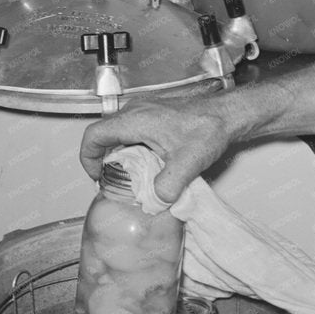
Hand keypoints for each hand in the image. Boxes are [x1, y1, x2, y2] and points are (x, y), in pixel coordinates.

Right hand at [79, 98, 233, 204]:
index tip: (96, 177)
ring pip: (118, 133)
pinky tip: (147, 164)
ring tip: (130, 175)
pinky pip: (132, 131)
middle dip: (103, 159)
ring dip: (119, 154)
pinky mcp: (154, 114)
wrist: (227, 115)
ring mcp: (144, 110)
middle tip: (113, 181)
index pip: (94, 135)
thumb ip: (167, 186)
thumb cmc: (208, 128)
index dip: (87, 158)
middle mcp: (135, 111)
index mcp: (135, 120)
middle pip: (103, 135)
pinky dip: (132, 148)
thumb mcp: (187, 163)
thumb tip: (154, 203)